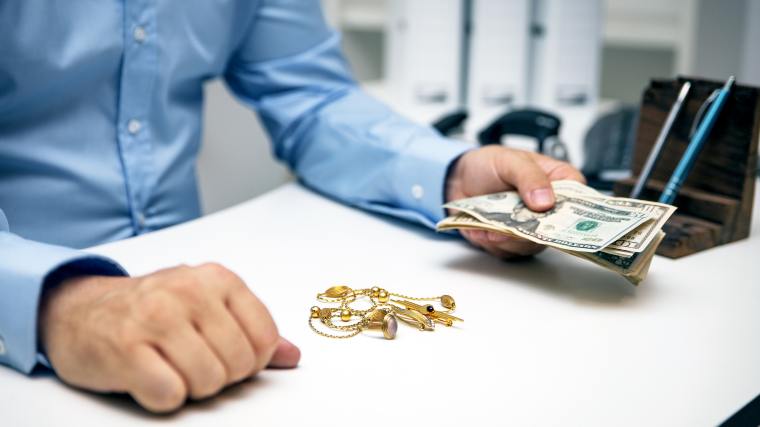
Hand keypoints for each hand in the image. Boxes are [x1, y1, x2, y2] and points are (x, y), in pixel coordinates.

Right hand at [39, 263, 299, 412]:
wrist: (78, 310)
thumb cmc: (150, 310)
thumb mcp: (205, 307)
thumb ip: (250, 329)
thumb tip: (291, 356)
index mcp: (217, 279)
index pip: (265, 338)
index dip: (251, 361)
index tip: (227, 355)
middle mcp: (189, 291)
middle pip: (238, 364)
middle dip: (220, 376)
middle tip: (193, 363)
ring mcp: (156, 318)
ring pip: (208, 381)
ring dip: (191, 387)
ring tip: (171, 368)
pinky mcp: (125, 348)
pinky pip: (170, 394)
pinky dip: (162, 397)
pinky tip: (149, 378)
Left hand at [446, 146, 584, 258]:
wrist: (460, 179)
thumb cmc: (489, 165)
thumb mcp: (510, 161)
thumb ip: (529, 176)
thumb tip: (546, 200)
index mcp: (559, 183)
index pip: (581, 199)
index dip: (574, 211)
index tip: (555, 214)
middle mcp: (549, 210)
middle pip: (556, 230)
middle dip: (533, 230)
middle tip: (513, 225)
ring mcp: (531, 228)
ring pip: (531, 245)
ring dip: (508, 238)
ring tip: (489, 226)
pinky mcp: (511, 242)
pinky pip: (507, 251)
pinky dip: (491, 241)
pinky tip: (480, 229)